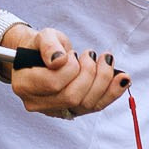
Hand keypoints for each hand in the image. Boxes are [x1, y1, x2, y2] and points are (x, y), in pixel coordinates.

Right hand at [7, 25, 126, 118]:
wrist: (41, 56)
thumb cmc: (40, 46)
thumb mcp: (42, 37)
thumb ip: (48, 45)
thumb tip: (59, 60)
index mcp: (24, 84)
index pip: (53, 83)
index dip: (70, 68)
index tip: (71, 53)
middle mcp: (38, 103)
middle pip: (72, 97)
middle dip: (90, 73)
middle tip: (90, 54)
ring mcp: (55, 110)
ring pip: (87, 104)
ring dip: (103, 80)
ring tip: (105, 60)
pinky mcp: (72, 110)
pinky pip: (95, 106)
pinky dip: (112, 92)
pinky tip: (123, 78)